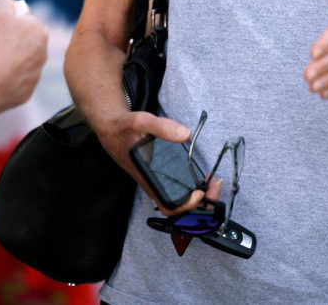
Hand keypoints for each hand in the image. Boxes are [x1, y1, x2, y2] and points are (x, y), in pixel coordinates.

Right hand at [0, 0, 47, 112]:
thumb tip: (9, 4)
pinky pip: (12, 83)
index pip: (23, 20)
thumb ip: (7, 3)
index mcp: (40, 32)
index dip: (5, 20)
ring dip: (4, 60)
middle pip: (21, 42)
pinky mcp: (24, 95)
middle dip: (7, 41)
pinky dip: (3, 80)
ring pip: (18, 63)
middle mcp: (43, 55)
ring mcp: (35, 77)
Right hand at [95, 111, 221, 216]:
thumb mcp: (141, 122)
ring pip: (181, 199)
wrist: (112, 130)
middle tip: (215, 185)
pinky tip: (202, 175)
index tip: (200, 191)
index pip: (169, 206)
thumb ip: (162, 127)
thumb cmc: (125, 129)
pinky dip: (194, 186)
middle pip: (181, 206)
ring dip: (200, 195)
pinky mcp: (160, 176)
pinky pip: (178, 189)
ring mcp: (157, 181)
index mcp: (148, 178)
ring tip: (213, 181)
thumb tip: (184, 134)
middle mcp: (154, 184)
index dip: (187, 205)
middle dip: (202, 201)